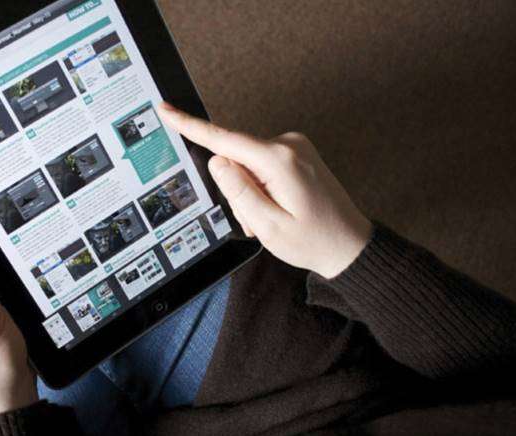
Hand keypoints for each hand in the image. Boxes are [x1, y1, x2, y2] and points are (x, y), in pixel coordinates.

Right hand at [158, 102, 371, 278]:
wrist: (349, 245)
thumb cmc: (312, 240)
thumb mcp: (267, 225)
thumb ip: (237, 192)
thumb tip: (217, 161)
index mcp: (278, 161)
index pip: (224, 140)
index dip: (190, 126)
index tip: (167, 109)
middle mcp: (288, 145)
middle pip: (234, 159)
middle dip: (237, 191)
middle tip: (258, 221)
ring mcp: (294, 147)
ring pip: (246, 166)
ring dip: (250, 194)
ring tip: (273, 218)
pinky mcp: (296, 153)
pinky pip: (261, 167)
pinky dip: (261, 189)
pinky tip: (278, 208)